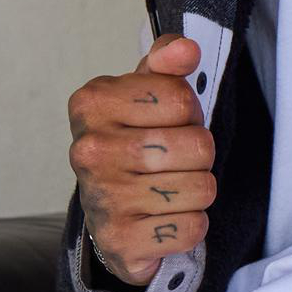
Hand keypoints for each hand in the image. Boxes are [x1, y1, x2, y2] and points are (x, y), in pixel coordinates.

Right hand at [66, 33, 216, 287]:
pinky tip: (166, 219)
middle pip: (197, 145)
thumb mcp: (145, 92)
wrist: (108, 212)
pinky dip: (190, 226)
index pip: (181, 98)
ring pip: (201, 188)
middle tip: (175, 161)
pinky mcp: (120, 241)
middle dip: (200, 155)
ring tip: (170, 190)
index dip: (189, 112)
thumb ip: (166, 61)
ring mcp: (102, 197)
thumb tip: (185, 49)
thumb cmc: (132, 143)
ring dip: (198, 191)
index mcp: (92, 102)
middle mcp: (90, 150)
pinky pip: (192, 228)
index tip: (168, 124)